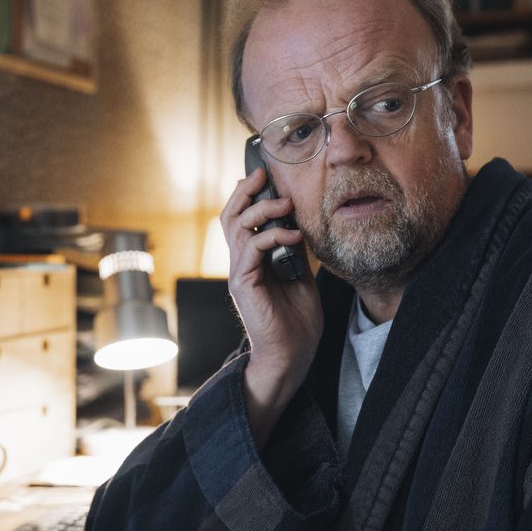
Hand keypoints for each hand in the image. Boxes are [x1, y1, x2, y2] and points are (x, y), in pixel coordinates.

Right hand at [220, 167, 323, 446]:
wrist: (292, 355)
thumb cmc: (297, 321)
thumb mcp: (301, 275)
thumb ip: (294, 251)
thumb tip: (298, 223)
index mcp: (252, 260)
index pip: (241, 219)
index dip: (248, 195)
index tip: (265, 175)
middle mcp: (240, 263)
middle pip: (230, 215)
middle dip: (246, 191)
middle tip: (264, 175)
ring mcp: (239, 272)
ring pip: (237, 226)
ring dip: (262, 209)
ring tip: (286, 204)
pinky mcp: (243, 284)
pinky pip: (250, 248)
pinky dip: (272, 235)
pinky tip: (293, 235)